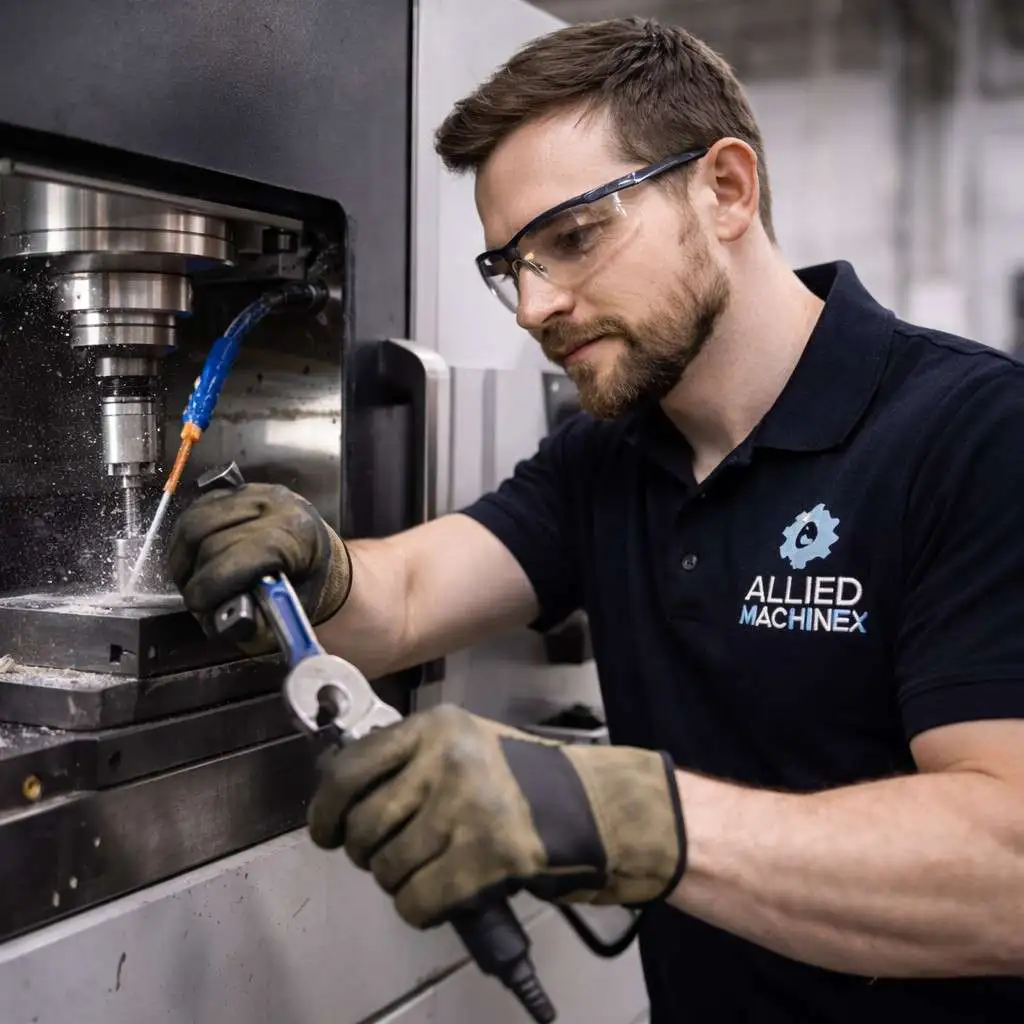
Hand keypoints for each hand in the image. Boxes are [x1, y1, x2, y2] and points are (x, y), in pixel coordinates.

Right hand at [167, 483, 351, 643]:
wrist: (321, 557)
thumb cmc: (308, 587)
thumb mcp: (291, 614)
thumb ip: (259, 624)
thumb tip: (225, 619)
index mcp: (297, 533)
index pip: (240, 553)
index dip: (212, 584)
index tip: (200, 605)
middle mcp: (275, 503)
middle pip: (210, 538)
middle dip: (197, 576)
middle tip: (197, 599)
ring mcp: (253, 492)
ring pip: (194, 522)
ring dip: (183, 557)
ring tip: (192, 581)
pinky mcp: (234, 490)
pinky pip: (194, 512)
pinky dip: (186, 541)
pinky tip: (194, 561)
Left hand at [307, 705, 685, 927]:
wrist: (592, 808)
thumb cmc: (521, 778)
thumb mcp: (462, 745)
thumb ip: (408, 761)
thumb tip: (342, 796)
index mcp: (436, 728)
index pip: (351, 768)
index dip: (325, 809)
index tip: (324, 831)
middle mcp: (447, 763)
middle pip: (365, 826)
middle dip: (365, 852)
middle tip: (383, 856)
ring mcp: (467, 811)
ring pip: (388, 868)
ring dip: (395, 881)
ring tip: (419, 873)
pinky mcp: (486, 859)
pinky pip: (417, 901)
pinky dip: (418, 909)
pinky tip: (436, 897)